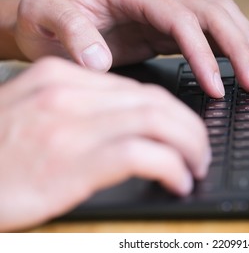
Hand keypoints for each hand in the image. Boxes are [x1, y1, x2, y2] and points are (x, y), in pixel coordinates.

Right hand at [0, 57, 209, 231]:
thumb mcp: (36, 113)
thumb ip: (81, 110)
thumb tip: (129, 124)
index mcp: (62, 78)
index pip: (138, 89)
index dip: (172, 112)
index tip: (184, 132)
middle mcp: (69, 94)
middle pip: (155, 102)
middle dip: (190, 128)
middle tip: (200, 151)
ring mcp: (70, 126)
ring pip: (157, 122)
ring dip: (189, 146)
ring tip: (196, 166)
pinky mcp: (72, 162)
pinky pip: (142, 155)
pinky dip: (171, 167)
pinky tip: (178, 181)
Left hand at [14, 0, 248, 97]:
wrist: (45, 25)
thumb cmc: (44, 25)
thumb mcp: (44, 21)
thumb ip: (71, 31)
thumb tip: (100, 58)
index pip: (182, 20)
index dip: (204, 53)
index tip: (216, 86)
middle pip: (212, 13)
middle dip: (237, 48)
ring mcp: (165, 9)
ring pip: (219, 15)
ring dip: (243, 42)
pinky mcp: (168, 26)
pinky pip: (211, 28)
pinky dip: (235, 38)